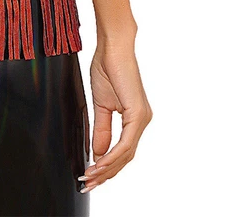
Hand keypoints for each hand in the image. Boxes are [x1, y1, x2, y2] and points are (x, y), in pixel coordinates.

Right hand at [79, 38, 151, 191]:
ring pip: (126, 154)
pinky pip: (126, 142)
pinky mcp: (137, 113)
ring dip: (107, 168)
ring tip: (90, 177)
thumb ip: (102, 129)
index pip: (122, 151)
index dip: (107, 166)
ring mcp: (142, 118)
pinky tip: (100, 162)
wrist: (112, 46)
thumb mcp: (101, 104)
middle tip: (88, 183)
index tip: (90, 176)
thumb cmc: (107, 67)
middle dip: (106, 173)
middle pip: (125, 157)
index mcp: (134, 118)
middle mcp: (142, 121)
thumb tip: (98, 153)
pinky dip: (112, 155)